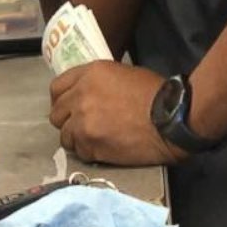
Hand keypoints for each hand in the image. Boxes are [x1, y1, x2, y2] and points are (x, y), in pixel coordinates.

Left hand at [49, 60, 186, 165]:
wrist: (171, 119)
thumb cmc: (155, 93)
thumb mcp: (123, 74)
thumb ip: (98, 82)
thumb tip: (89, 93)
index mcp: (90, 74)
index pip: (57, 88)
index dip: (62, 99)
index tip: (69, 106)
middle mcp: (80, 97)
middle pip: (56, 114)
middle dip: (67, 120)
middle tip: (82, 125)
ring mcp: (83, 123)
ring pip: (65, 137)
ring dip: (77, 138)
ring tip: (95, 139)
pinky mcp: (90, 146)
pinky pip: (80, 152)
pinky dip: (90, 152)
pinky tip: (105, 148)